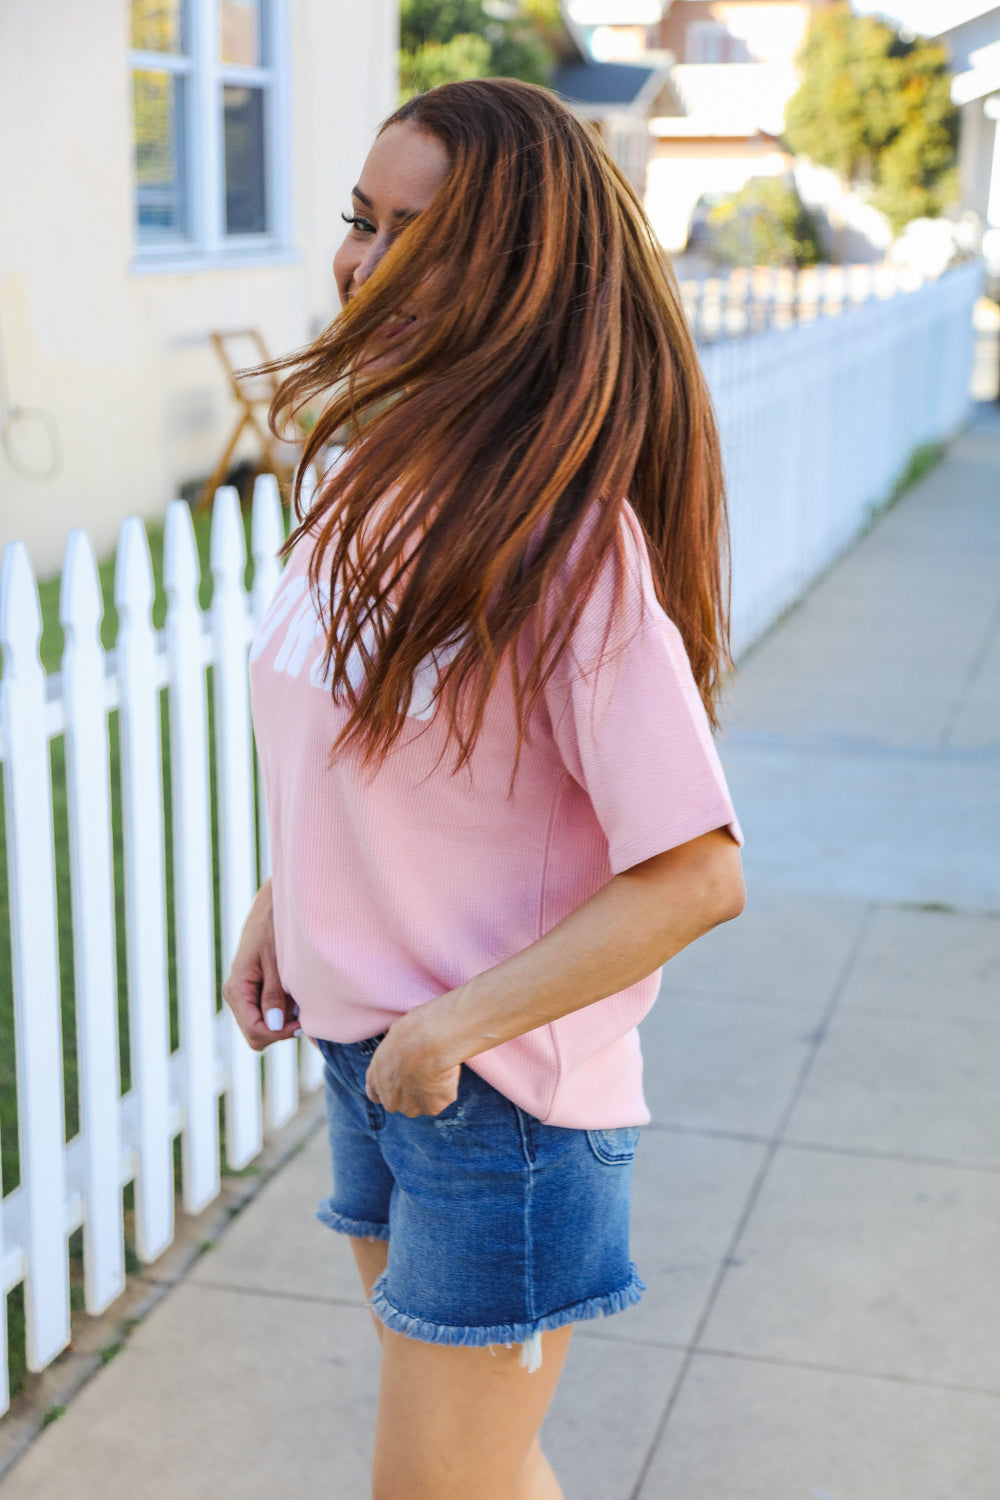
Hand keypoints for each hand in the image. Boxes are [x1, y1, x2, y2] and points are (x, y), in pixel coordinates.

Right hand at [222, 879, 300, 1051]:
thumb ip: (274, 993)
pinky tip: (296, 994)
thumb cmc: (274, 928)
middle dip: (282, 1029)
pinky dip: (285, 1011)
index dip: (280, 1033)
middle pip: (258, 1036)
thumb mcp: (276, 961)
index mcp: (237, 989)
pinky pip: (269, 1014)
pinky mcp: (256, 991)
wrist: (272, 906)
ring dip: (285, 1020)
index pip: (255, 1031)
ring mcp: (245, 995)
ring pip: (265, 1027)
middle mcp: (237, 996)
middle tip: (304, 1011)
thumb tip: (274, 1025)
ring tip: (300, 996)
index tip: (303, 1021)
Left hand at [364, 1008, 461, 1116]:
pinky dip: (446, 1090)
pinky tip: (448, 1072)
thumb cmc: (412, 1030)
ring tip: (440, 1070)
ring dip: (429, 1093)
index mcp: (375, 1078)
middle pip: (399, 1103)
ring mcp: (410, 1107)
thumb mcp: (395, 1037)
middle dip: (410, 1093)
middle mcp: (389, 1099)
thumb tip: (405, 1048)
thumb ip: (395, 1053)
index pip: (375, 1094)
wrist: (430, 1041)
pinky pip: (441, 1100)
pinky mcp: (431, 1108)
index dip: (389, 1087)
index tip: (401, 1078)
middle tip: (426, 1073)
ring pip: (421, 1104)